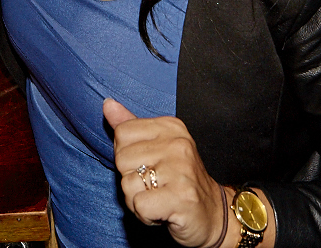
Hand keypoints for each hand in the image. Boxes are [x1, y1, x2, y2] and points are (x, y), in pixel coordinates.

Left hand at [104, 98, 233, 247]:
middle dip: (131, 180)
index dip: (127, 157)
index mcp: (170, 127)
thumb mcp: (157, 148)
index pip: (122, 133)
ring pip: (128, 184)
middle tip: (154, 187)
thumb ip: (131, 127)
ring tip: (159, 199)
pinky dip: (145, 215)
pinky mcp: (181, 197)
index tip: (149, 166)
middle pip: (121, 159)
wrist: (213, 214)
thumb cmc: (179, 181)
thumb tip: (107, 104)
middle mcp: (178, 144)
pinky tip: (162, 212)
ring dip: (137, 200)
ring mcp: (181, 170)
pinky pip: (139, 205)